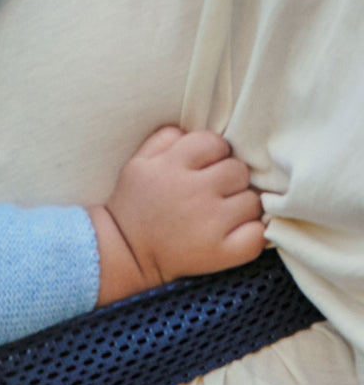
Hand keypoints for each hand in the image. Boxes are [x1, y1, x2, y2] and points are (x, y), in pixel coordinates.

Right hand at [91, 126, 264, 303]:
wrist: (127, 252)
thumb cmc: (134, 203)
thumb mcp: (138, 161)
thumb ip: (165, 138)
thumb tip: (193, 132)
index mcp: (172, 166)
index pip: (215, 142)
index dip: (213, 152)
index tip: (205, 165)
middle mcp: (193, 192)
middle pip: (238, 170)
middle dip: (230, 177)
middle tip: (215, 190)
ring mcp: (210, 224)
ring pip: (252, 201)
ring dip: (241, 205)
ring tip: (223, 213)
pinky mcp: (221, 252)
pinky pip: (258, 234)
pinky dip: (252, 233)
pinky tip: (236, 231)